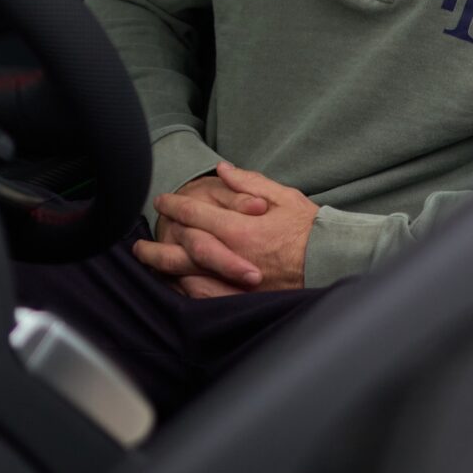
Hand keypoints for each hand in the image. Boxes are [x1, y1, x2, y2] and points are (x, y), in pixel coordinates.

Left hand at [139, 160, 318, 293]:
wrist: (333, 261)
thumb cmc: (310, 228)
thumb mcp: (284, 195)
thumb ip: (249, 183)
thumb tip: (223, 171)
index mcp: (240, 228)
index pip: (195, 215)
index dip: (175, 206)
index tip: (162, 201)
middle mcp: (231, 257)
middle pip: (181, 251)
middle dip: (156, 244)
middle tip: (139, 242)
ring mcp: (234, 283)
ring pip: (186, 278)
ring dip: (164, 270)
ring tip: (149, 264)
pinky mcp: (242, 300)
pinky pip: (204, 300)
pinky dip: (185, 293)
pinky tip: (176, 287)